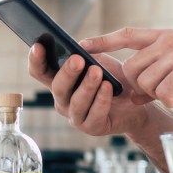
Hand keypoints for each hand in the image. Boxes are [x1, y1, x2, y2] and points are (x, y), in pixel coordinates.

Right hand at [27, 43, 151, 135]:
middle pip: (58, 87)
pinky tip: (108, 87)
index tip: (38, 45)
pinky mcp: (92, 127)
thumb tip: (76, 47)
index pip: (40, 72)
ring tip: (97, 71)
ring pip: (76, 102)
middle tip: (77, 59)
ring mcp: (76, 116)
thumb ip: (86, 53)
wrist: (137, 99)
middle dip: (67, 73)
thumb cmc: (114, 77)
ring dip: (87, 86)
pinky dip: (101, 100)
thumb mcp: (99, 60)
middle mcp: (63, 100)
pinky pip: (95, 115)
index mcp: (59, 81)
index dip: (36, 60)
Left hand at [80, 28, 172, 106]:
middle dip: (141, 88)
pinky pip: (163, 93)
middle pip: (131, 70)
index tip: (83, 44)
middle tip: (166, 91)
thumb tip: (131, 94)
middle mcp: (167, 41)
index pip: (127, 35)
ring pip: (145, 84)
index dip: (104, 40)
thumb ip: (156, 71)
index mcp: (164, 36)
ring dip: (160, 95)